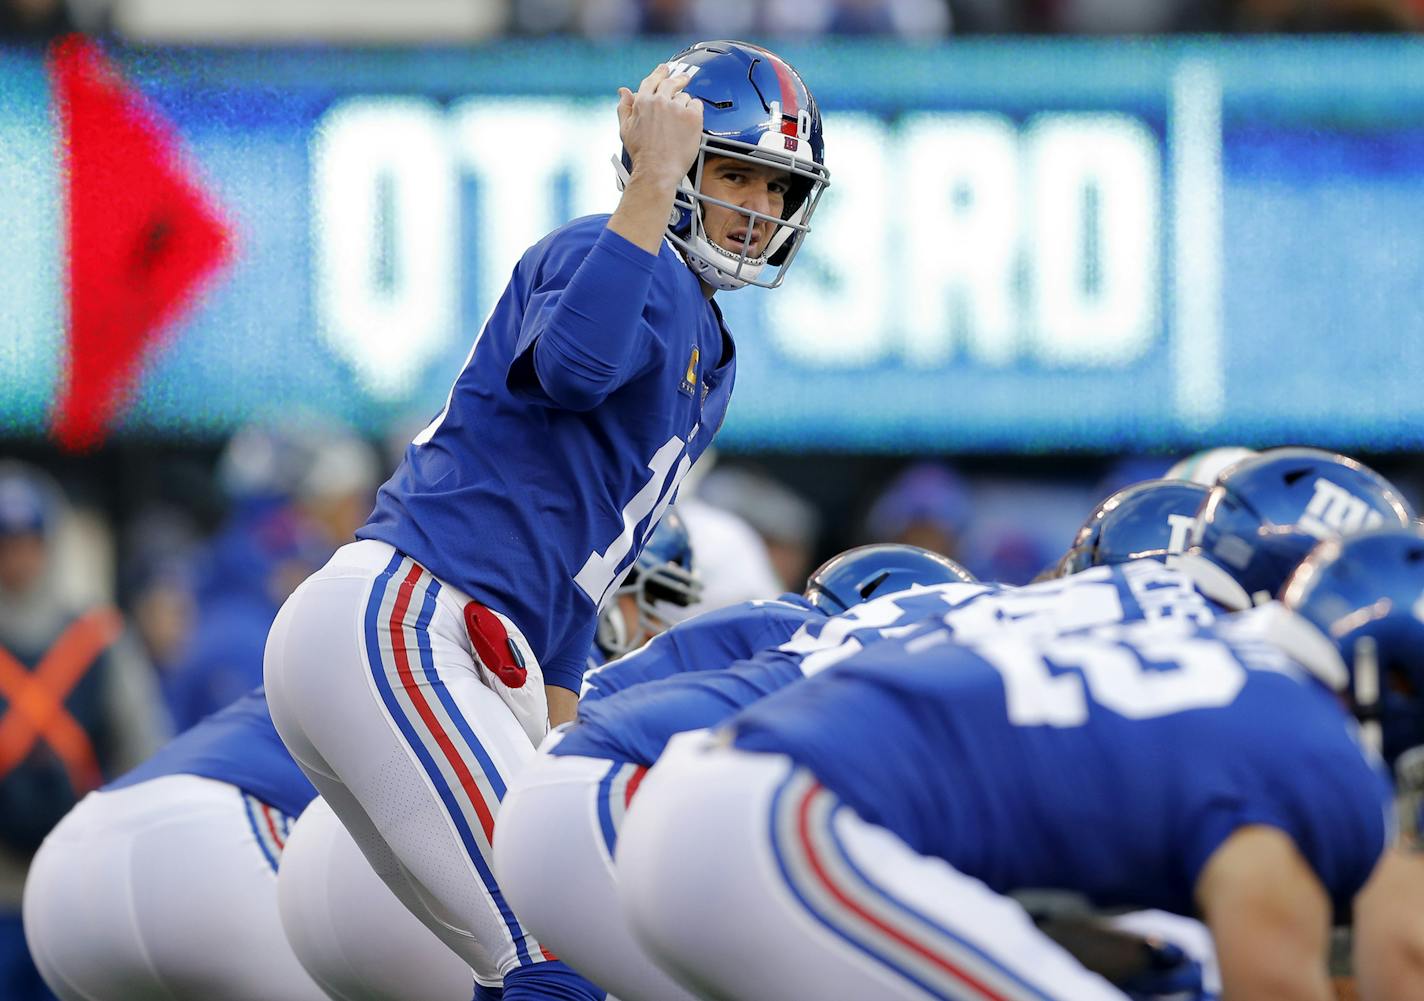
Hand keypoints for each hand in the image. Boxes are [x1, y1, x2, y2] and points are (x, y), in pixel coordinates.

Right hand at [617, 64, 702, 189]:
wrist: (657, 170)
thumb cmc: (642, 154)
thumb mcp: (626, 129)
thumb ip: (625, 107)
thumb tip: (623, 92)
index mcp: (643, 102)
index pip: (652, 80)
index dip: (659, 73)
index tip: (664, 68)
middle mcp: (660, 101)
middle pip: (671, 82)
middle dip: (678, 78)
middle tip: (684, 78)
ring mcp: (677, 108)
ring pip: (684, 97)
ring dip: (684, 105)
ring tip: (681, 123)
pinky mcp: (692, 117)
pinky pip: (697, 105)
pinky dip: (695, 112)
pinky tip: (690, 124)